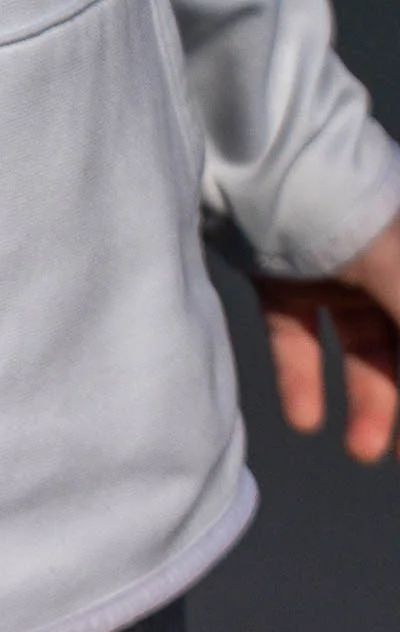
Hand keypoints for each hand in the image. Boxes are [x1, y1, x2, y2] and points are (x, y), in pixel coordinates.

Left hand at [254, 213, 399, 461]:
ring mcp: (340, 272)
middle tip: (399, 457)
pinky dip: (302, 380)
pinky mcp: (286, 281)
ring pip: (360, 349)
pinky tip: (306, 423)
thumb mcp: (396, 266)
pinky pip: (299, 340)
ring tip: (360, 451)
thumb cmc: (342, 202)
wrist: (255, 165)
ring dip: (365, 400)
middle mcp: (390, 264)